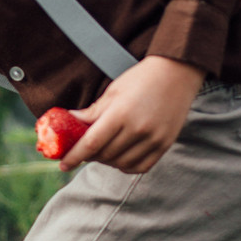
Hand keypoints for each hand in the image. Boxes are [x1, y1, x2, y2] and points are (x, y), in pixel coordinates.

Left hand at [60, 55, 205, 174]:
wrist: (177, 73)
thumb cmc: (141, 78)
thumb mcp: (113, 92)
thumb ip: (92, 112)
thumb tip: (68, 121)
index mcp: (121, 113)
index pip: (91, 143)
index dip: (74, 156)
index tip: (63, 165)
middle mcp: (138, 129)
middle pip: (105, 155)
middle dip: (88, 157)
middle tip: (81, 153)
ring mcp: (154, 139)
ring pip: (121, 163)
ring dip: (106, 162)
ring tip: (100, 152)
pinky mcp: (165, 145)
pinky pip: (140, 166)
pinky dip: (125, 165)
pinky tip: (118, 158)